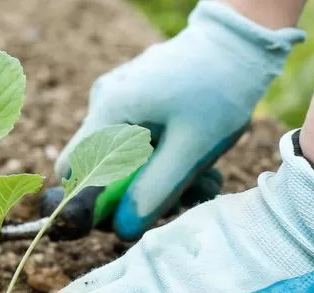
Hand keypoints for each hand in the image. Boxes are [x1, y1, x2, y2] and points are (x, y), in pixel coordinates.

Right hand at [56, 1, 303, 239]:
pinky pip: (139, 142)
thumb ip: (155, 191)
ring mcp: (120, 100)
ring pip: (123, 158)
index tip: (127, 215)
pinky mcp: (137, 101)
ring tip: (203, 178)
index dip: (91, 202)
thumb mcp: (192, 149)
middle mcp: (105, 103)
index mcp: (110, 111)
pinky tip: (198, 161)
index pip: (73, 171)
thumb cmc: (219, 89)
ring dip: (159, 178)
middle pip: (99, 168)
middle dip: (135, 192)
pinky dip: (165, 158)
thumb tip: (122, 229)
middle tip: (180, 198)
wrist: (240, 43)